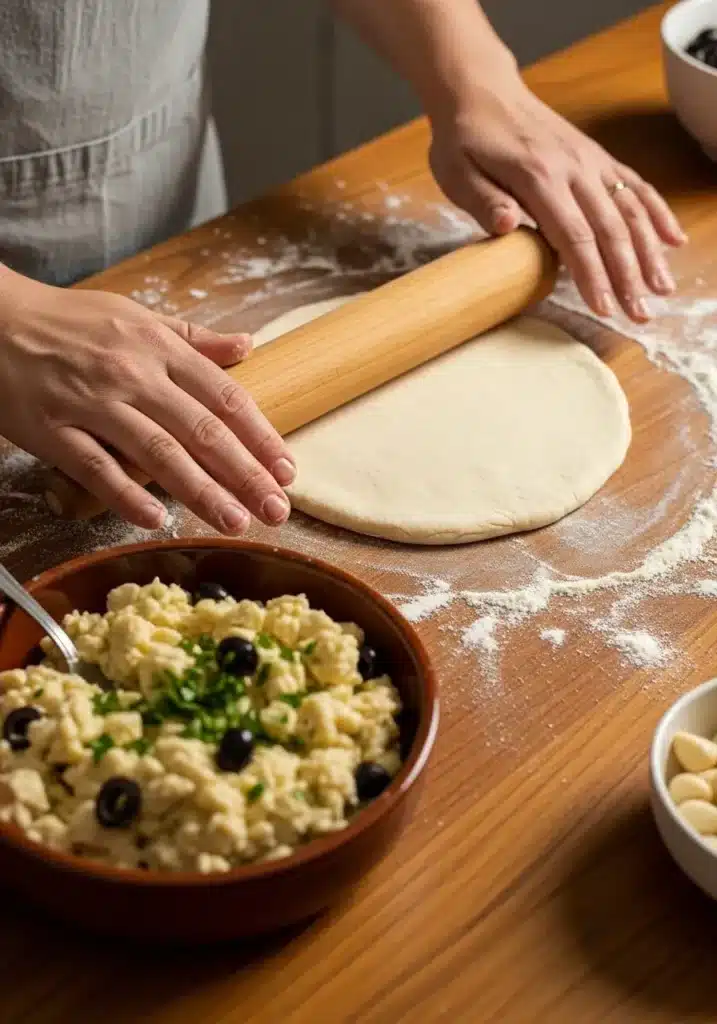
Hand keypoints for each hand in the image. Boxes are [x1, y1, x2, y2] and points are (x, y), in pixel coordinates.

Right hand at [0, 269, 295, 531]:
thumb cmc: (69, 321)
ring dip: (201, 491)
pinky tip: (155, 520)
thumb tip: (247, 344)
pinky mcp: (52, 429)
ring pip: (157, 453)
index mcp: (158, 346)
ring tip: (234, 521)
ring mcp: (92, 402)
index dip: (261, 437)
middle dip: (245, 474)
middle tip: (276, 510)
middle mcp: (132, 373)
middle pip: (201, 430)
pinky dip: (125, 495)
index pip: (224, 397)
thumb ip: (193, 338)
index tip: (288, 471)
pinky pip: (95, 467)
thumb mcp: (136, 316)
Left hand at [428, 72, 686, 321]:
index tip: (603, 308)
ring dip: (649, 252)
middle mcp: (574, 168)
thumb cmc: (465, 138)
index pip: (574, 235)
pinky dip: (657, 213)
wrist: (481, 91)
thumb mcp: (457, 173)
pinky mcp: (597, 158)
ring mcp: (591, 161)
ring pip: (630, 210)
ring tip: (662, 289)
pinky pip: (635, 186)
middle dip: (627, 275)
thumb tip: (505, 227)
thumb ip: (484, 201)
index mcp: (539, 176)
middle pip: (610, 229)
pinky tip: (673, 240)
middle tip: (639, 314)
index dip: (591, 275)